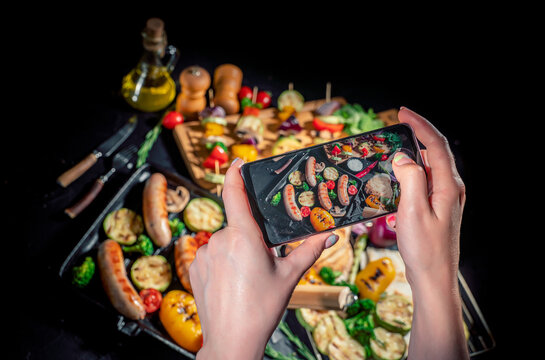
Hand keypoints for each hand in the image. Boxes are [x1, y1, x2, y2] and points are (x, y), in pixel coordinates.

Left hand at [190, 158, 338, 359]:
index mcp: (243, 237)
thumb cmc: (262, 309)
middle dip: (251, 236)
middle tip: (263, 260)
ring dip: (237, 251)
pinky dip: (224, 262)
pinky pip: (212, 255)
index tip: (238, 162)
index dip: (234, 173)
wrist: (232, 341)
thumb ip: (308, 251)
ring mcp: (204, 255)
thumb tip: (329, 235)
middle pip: (237, 225)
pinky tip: (233, 283)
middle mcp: (219, 241)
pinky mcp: (195, 268)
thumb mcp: (289, 277)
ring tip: (249, 278)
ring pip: (225, 242)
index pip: (233, 194)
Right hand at [392, 107, 468, 358]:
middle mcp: (451, 189)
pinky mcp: (437, 209)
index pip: (436, 145)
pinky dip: (414, 168)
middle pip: (437, 151)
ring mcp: (446, 199)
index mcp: (448, 186)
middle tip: (399, 121)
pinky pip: (426, 179)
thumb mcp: (413, 211)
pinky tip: (400, 172)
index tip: (403, 113)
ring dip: (416, 149)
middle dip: (419, 132)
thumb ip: (410, 178)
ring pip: (432, 165)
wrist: (434, 279)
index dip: (420, 125)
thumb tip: (403, 157)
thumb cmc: (424, 249)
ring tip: (397, 141)